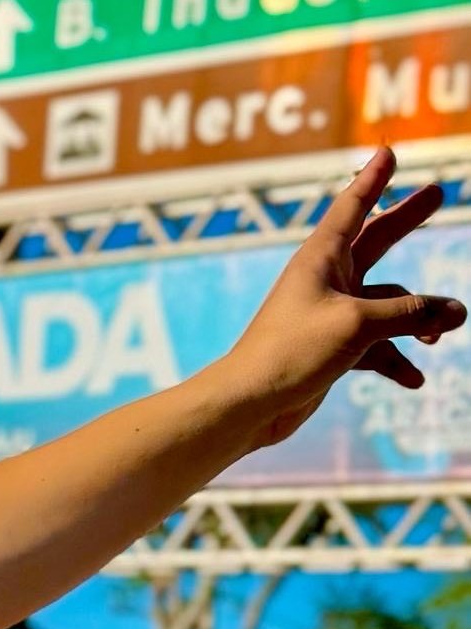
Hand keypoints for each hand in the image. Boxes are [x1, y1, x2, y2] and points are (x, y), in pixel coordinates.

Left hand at [219, 149, 465, 449]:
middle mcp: (325, 281)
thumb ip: (411, 314)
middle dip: (407, 219)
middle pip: (376, 241)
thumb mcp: (359, 324)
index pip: (353, 207)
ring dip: (415, 321)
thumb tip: (455, 313)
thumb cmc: (291, 353)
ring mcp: (329, 315)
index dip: (373, 179)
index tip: (387, 152)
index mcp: (321, 258)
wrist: (249, 406)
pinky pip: (375, 347)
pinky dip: (394, 360)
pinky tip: (413, 380)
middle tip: (438, 191)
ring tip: (438, 336)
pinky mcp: (331, 349)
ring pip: (387, 305)